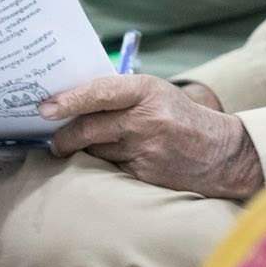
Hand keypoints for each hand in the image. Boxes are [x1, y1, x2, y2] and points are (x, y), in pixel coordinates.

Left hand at [39, 75, 261, 198]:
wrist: (221, 153)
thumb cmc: (180, 118)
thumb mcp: (156, 95)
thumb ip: (119, 96)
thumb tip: (69, 102)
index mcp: (148, 91)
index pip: (99, 92)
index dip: (68, 100)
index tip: (44, 108)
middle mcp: (146, 119)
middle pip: (88, 128)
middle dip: (65, 137)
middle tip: (55, 141)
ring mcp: (145, 149)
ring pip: (96, 152)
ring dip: (86, 152)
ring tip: (88, 150)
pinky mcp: (144, 175)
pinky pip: (110, 171)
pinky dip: (105, 168)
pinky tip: (114, 165)